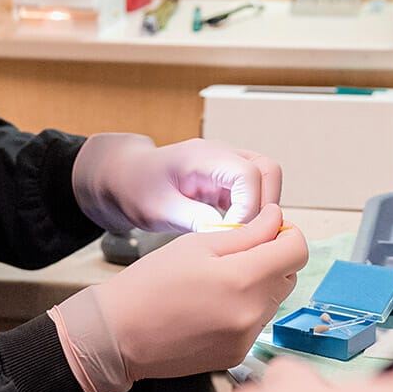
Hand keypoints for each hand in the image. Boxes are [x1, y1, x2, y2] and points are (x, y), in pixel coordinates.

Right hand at [49, 205, 305, 391]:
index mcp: (243, 280)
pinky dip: (244, 308)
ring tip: (218, 280)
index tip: (267, 228)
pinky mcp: (238, 355)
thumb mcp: (195, 244)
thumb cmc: (150, 282)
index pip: (297, 251)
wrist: (119, 333)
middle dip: (272, 258)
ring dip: (259, 284)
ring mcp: (247, 339)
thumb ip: (244, 233)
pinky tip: (212, 304)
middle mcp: (253, 314)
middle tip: (235, 251)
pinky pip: (256, 323)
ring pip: (274, 300)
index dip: (286, 233)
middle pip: (289, 276)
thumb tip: (276, 221)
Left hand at [72, 134, 281, 233]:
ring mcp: (226, 165)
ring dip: (261, 210)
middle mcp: (220, 155)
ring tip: (238, 236)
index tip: (233, 233)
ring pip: (267, 181)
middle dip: (265, 206)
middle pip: (268, 171)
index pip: (249, 174)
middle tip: (245, 236)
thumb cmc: (135, 188)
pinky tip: (231, 234)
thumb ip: (192, 218)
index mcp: (202, 156)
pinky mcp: (227, 180)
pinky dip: (251, 213)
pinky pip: (254, 193)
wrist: (123, 177)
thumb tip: (227, 231)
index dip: (250, 207)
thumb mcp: (158, 208)